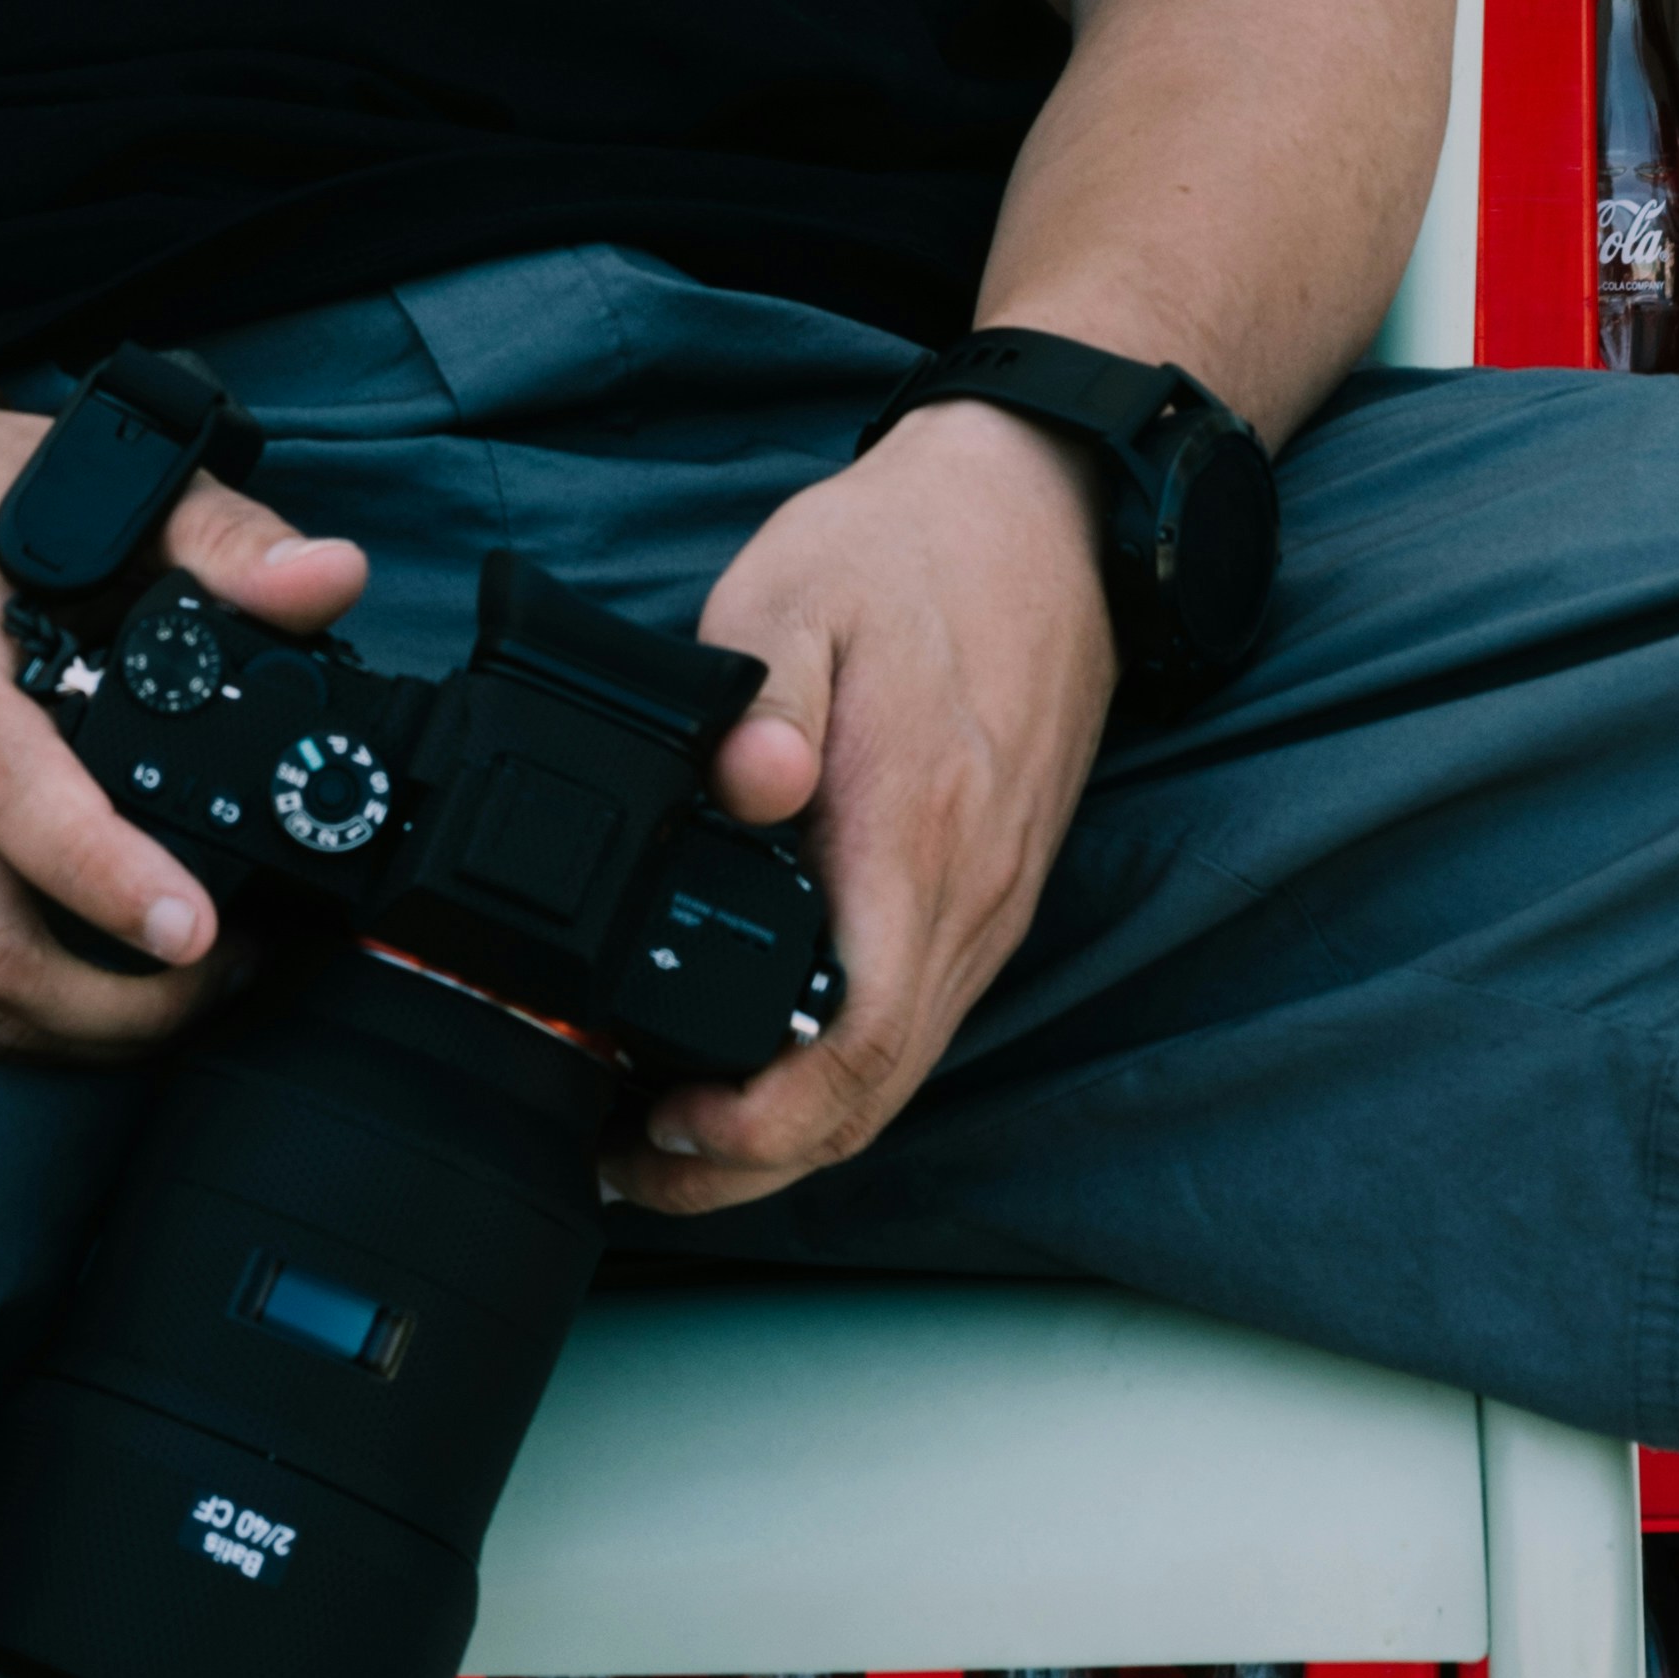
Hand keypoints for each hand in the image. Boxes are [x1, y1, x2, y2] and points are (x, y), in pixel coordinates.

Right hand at [0, 415, 369, 1060]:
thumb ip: (224, 539)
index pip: (6, 784)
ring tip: (186, 994)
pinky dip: (30, 1007)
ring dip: (79, 1025)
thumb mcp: (98, 486)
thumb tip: (331, 581)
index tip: (196, 926)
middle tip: (223, 976)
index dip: (100, 872)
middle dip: (112, 1003)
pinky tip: (111, 982)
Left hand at [602, 399, 1112, 1216]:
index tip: (663, 1128)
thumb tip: (746, 784)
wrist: (1043, 511)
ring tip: (673, 1136)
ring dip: (793, 1130)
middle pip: (871, 1097)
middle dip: (751, 1164)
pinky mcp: (990, 890)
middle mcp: (965, 895)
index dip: (760, 1123)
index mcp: (912, 835)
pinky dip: (839, 1075)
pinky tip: (762, 1064)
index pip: (855, 1046)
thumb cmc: (909, 548)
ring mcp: (989, 902)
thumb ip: (765, 693)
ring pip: (898, 1074)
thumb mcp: (803, 585)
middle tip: (635, 1166)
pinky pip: (917, 1021)